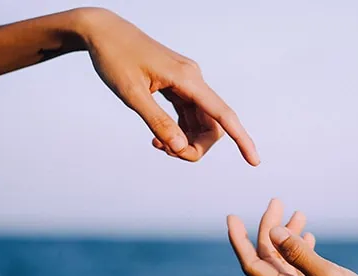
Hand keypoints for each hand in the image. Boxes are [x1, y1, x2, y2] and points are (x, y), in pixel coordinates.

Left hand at [77, 8, 258, 165]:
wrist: (102, 31)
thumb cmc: (114, 59)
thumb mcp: (132, 94)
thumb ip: (157, 121)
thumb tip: (180, 147)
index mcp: (187, 79)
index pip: (223, 114)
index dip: (241, 140)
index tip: (254, 162)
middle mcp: (193, 79)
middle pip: (212, 125)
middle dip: (195, 146)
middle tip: (165, 152)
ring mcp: (186, 81)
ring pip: (200, 122)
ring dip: (185, 140)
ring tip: (157, 145)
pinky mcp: (177, 84)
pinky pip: (189, 114)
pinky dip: (179, 130)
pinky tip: (159, 138)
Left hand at [227, 199, 357, 275]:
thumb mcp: (326, 275)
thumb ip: (299, 253)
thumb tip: (273, 232)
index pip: (253, 265)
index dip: (239, 241)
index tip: (231, 217)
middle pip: (269, 258)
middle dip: (270, 229)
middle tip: (277, 201)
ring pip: (286, 261)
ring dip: (288, 236)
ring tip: (298, 212)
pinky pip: (301, 268)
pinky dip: (302, 249)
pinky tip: (309, 235)